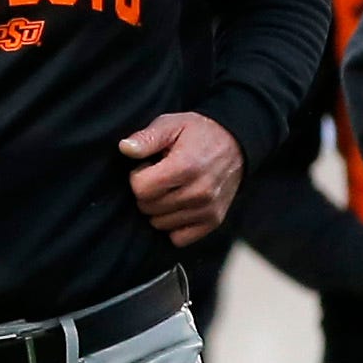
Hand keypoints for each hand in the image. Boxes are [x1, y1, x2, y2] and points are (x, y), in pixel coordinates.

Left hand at [117, 112, 242, 243]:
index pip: (141, 189)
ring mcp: (208, 209)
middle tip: (161, 176)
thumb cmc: (198, 133)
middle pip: (148, 207)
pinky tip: (178, 206)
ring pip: (159, 223)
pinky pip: (178, 238)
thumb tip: (125, 148)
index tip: (148, 167)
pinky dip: (173, 225)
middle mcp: (199, 192)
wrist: (236, 143)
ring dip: (159, 209)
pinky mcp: (213, 221)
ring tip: (172, 188)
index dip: (138, 177)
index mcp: (186, 167)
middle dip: (147, 192)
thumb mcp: (171, 124)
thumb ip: (147, 138)